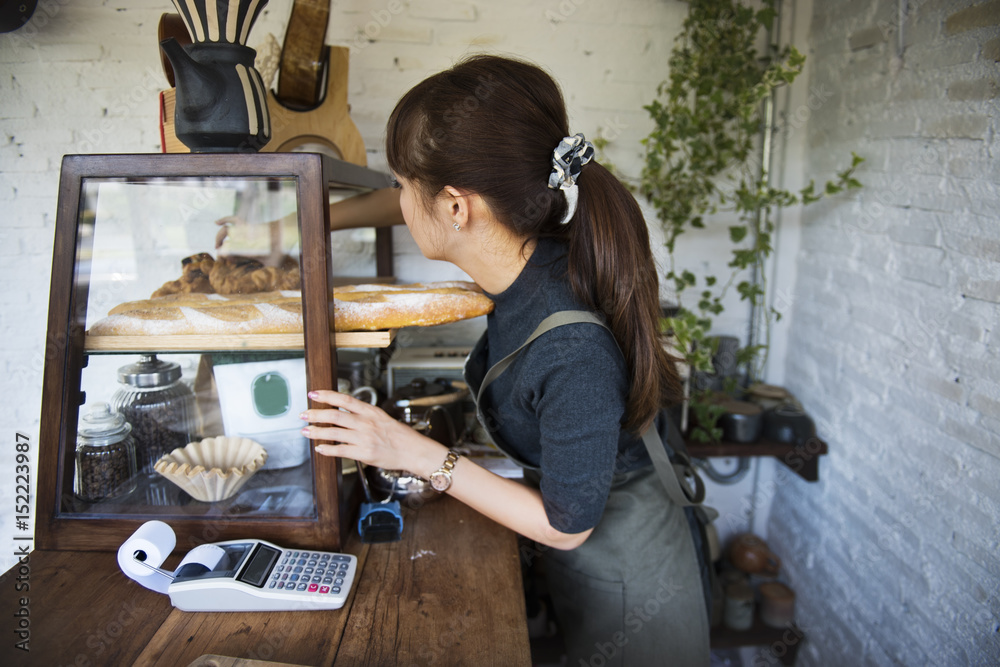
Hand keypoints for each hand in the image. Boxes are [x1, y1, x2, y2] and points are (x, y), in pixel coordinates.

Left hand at [299, 390, 442, 475]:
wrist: (413, 450)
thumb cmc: (399, 435)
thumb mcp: (382, 418)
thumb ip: (363, 415)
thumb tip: (344, 412)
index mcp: (370, 411)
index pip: (344, 399)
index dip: (326, 395)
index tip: (314, 394)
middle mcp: (365, 423)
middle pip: (334, 415)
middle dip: (315, 414)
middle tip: (303, 414)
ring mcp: (364, 438)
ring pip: (333, 432)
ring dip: (316, 431)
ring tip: (306, 431)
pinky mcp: (363, 453)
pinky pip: (340, 450)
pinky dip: (327, 449)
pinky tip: (319, 448)